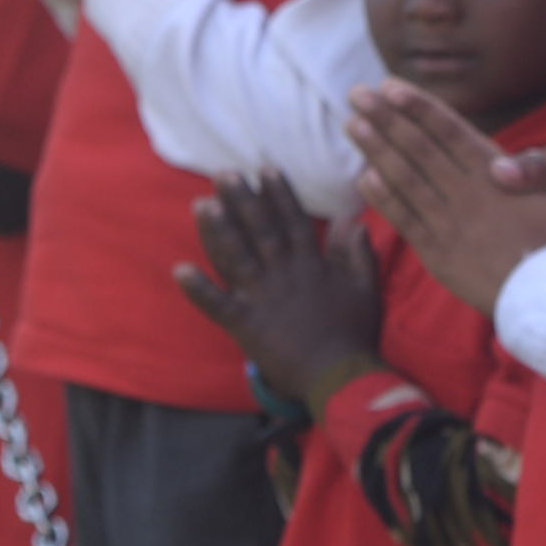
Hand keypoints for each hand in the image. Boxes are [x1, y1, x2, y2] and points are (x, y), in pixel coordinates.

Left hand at [175, 174, 383, 412]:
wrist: (339, 376)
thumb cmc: (354, 334)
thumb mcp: (365, 288)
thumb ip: (357, 253)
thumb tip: (351, 220)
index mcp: (311, 265)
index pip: (292, 221)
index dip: (278, 194)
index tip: (264, 169)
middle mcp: (283, 275)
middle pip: (259, 231)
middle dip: (241, 201)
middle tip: (222, 174)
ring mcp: (262, 299)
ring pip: (236, 258)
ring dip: (217, 232)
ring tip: (200, 205)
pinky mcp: (246, 325)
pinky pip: (218, 305)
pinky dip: (198, 290)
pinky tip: (179, 271)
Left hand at [351, 82, 545, 314]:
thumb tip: (510, 159)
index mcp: (495, 177)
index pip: (449, 132)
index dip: (418, 107)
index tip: (390, 87)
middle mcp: (465, 195)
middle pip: (418, 149)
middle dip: (386, 118)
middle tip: (357, 93)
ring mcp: (447, 225)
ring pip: (404, 179)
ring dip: (376, 150)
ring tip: (352, 124)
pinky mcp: (438, 254)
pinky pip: (404, 221)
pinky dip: (383, 198)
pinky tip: (364, 177)